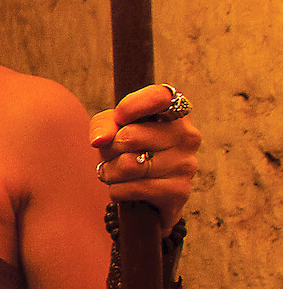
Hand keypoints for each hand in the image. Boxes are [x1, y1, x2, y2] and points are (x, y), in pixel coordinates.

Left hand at [91, 84, 199, 234]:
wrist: (144, 192)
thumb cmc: (128, 149)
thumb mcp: (112, 128)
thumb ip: (104, 124)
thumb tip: (101, 139)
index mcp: (175, 112)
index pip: (160, 97)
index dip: (132, 105)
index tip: (118, 117)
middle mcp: (188, 135)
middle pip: (129, 136)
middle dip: (110, 149)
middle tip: (113, 154)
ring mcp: (187, 164)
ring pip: (129, 165)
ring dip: (111, 172)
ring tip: (117, 172)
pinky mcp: (180, 191)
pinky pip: (134, 188)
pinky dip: (118, 190)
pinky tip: (124, 188)